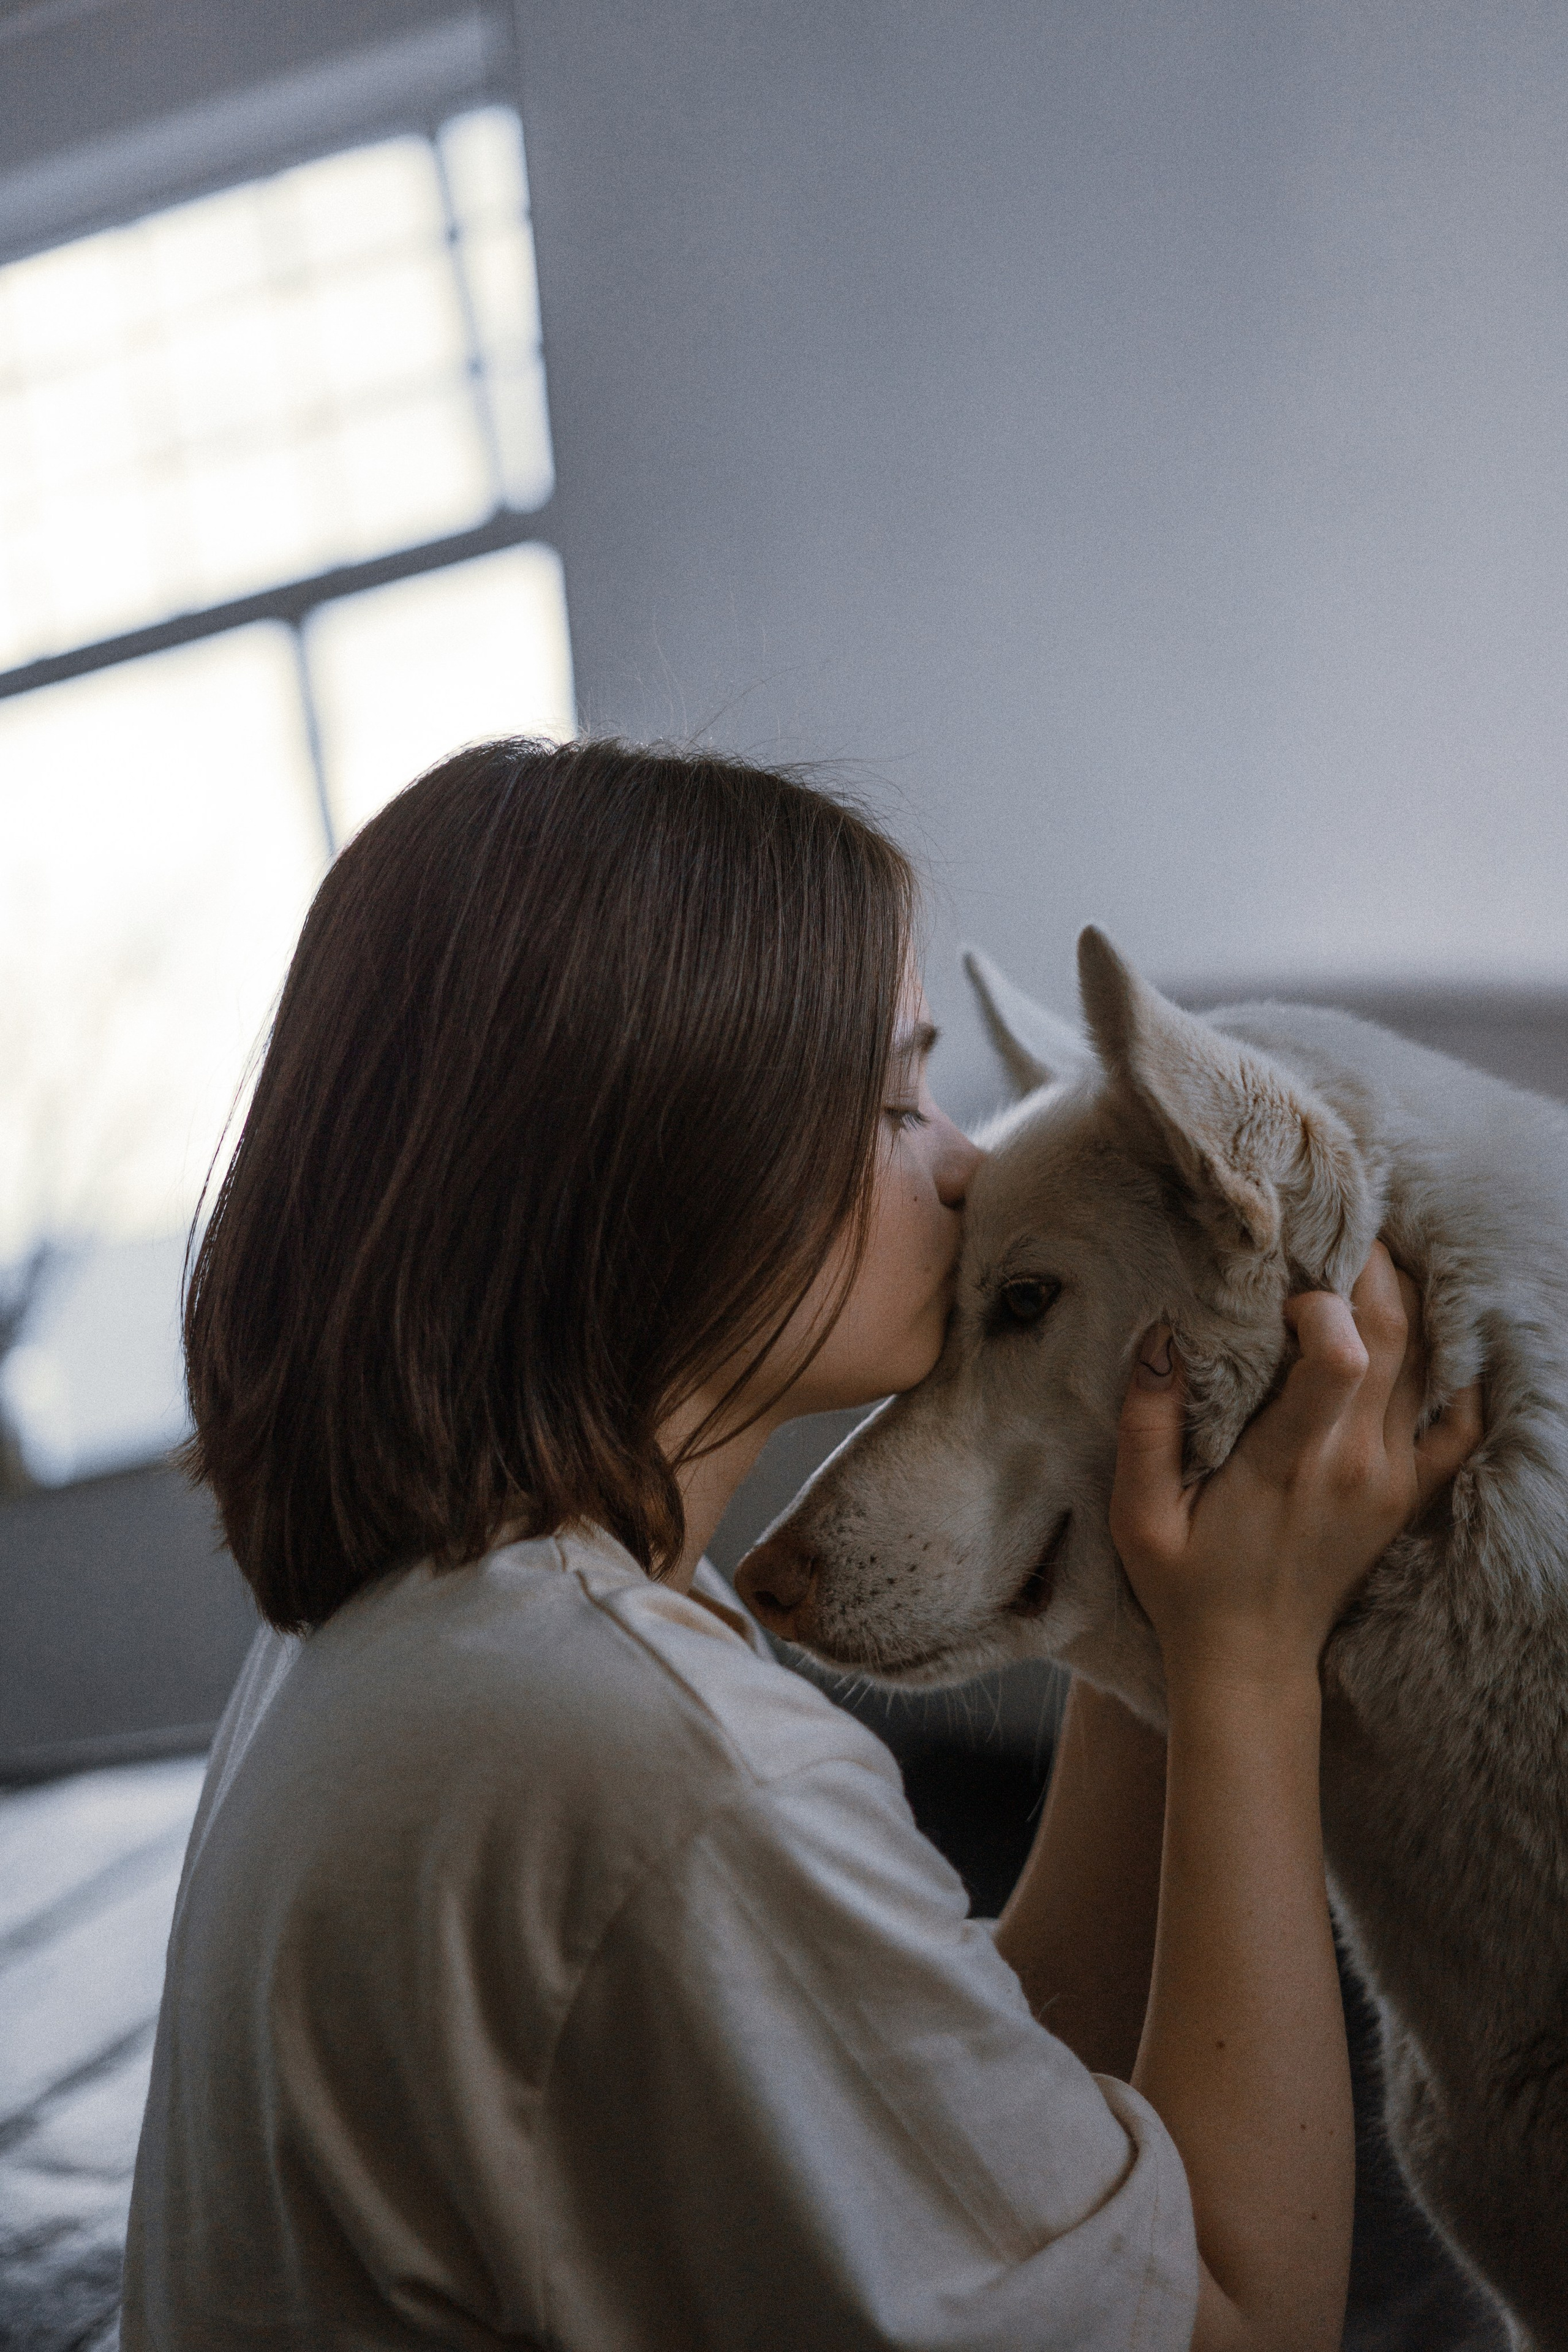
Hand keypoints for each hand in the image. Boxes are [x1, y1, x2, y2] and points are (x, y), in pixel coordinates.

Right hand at [1110, 1243, 1482, 1688]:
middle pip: (1396, 1336)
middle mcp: (1357, 1464)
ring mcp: (1394, 1478)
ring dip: (1406, 1300)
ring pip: (1428, 1361)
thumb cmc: (1186, 1585)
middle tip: (1338, 1228)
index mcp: (1290, 1463)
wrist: (1251, 1661)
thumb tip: (1161, 1337)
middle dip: (1372, 1267)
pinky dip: (1454, 1367)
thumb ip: (1146, 1425)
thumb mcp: (1138, 1515)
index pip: (1341, 1358)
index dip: (1325, 1302)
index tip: (1285, 1286)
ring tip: (1368, 1261)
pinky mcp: (1411, 1491)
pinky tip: (1429, 1331)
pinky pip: (1457, 1417)